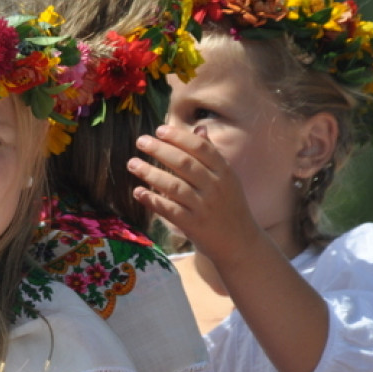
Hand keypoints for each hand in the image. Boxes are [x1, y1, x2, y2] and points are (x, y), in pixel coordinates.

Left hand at [128, 125, 258, 267]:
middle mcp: (215, 187)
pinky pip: (169, 210)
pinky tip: (138, 192)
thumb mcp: (227, 178)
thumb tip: (200, 128)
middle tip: (141, 141)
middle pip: (184, 163)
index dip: (179, 137)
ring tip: (132, 164)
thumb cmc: (229, 206)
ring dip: (150, 173)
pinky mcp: (193, 225)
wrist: (240, 243)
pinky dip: (152, 200)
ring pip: (174, 186)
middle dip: (160, 150)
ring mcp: (204, 207)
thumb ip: (212, 154)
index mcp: (224, 172)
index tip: (160, 130)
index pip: (200, 148)